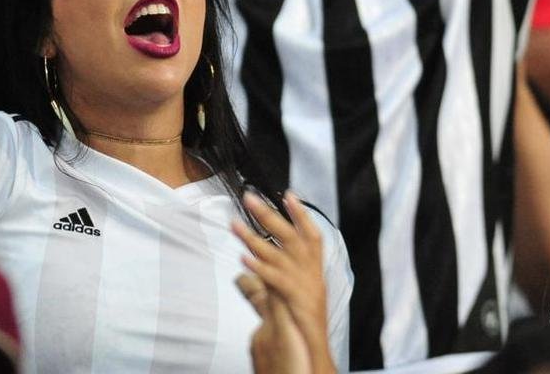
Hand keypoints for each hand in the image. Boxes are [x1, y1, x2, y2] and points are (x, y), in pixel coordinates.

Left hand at [232, 191, 334, 373]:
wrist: (315, 354)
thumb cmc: (305, 328)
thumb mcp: (293, 300)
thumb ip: (273, 284)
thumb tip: (246, 272)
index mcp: (316, 271)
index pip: (313, 236)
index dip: (302, 214)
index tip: (288, 194)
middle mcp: (313, 274)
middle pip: (291, 237)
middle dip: (269, 215)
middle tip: (249, 198)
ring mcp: (305, 286)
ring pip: (278, 254)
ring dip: (254, 237)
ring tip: (234, 224)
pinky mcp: (295, 300)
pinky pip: (276, 280)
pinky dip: (260, 267)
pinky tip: (244, 258)